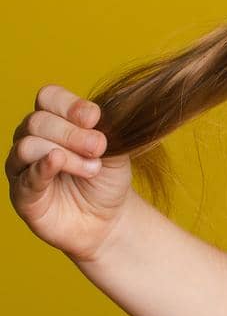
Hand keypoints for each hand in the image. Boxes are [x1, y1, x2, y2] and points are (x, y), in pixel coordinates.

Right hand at [7, 83, 136, 262]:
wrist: (109, 217)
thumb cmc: (107, 178)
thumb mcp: (115, 149)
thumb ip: (104, 130)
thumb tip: (93, 117)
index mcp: (53, 121)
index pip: (48, 97)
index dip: (70, 104)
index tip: (95, 118)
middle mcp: (31, 139)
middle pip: (37, 121)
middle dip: (72, 133)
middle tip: (99, 148)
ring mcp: (22, 167)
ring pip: (28, 145)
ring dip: (66, 153)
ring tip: (92, 168)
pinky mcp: (22, 195)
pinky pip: (24, 177)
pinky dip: (42, 167)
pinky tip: (57, 162)